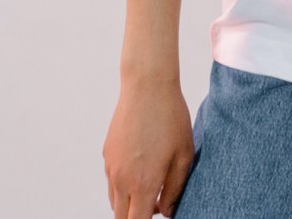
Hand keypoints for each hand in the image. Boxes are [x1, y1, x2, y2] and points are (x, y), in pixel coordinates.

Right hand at [103, 75, 195, 217]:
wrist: (146, 86)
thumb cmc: (171, 119)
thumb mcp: (184, 156)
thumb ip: (175, 189)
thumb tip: (166, 212)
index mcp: (142, 184)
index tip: (157, 215)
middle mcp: (121, 180)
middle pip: (121, 217)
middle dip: (137, 218)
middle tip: (157, 204)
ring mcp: (110, 167)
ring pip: (115, 201)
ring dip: (130, 204)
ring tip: (152, 188)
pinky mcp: (107, 154)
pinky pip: (112, 182)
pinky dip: (124, 187)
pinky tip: (142, 168)